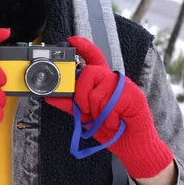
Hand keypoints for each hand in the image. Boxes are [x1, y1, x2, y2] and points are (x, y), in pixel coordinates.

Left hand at [45, 36, 172, 178]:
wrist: (131, 145)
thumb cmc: (110, 127)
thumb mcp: (85, 115)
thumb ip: (69, 104)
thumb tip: (50, 95)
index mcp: (101, 80)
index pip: (93, 56)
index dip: (83, 46)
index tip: (72, 40)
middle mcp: (111, 78)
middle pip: (88, 73)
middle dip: (82, 96)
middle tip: (88, 112)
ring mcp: (124, 85)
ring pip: (97, 92)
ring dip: (97, 112)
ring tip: (106, 118)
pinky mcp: (134, 95)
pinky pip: (110, 105)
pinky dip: (109, 119)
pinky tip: (117, 122)